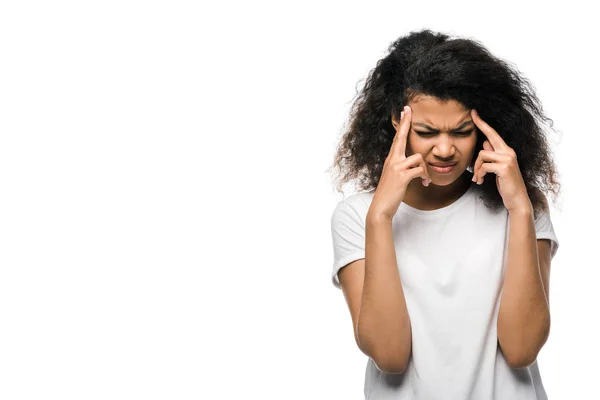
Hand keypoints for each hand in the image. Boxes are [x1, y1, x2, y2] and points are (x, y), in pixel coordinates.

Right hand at [368, 105, 431, 219]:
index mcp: (391, 159)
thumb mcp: (394, 177)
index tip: (405, 111)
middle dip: (406, 123)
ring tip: (425, 180)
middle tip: (408, 109)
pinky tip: (425, 184)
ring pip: (418, 158)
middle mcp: (392, 160)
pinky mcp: (402, 176)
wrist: (381, 207)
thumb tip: (414, 165)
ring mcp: (396, 167)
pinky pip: (419, 170)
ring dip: (425, 169)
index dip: (402, 124)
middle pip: (401, 137)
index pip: (397, 138)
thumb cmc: (389, 193)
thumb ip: (402, 168)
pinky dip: (425, 177)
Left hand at [471, 109, 531, 211]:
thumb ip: (493, 155)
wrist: (516, 198)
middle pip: (490, 135)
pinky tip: (481, 181)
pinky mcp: (504, 167)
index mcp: (506, 151)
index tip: (474, 113)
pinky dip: (479, 174)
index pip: (493, 134)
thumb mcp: (498, 168)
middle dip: (480, 124)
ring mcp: (508, 159)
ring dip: (476, 168)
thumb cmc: (506, 183)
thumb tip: (485, 143)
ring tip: (477, 178)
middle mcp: (508, 152)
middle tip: (471, 114)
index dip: (483, 123)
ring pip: (482, 154)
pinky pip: (484, 166)